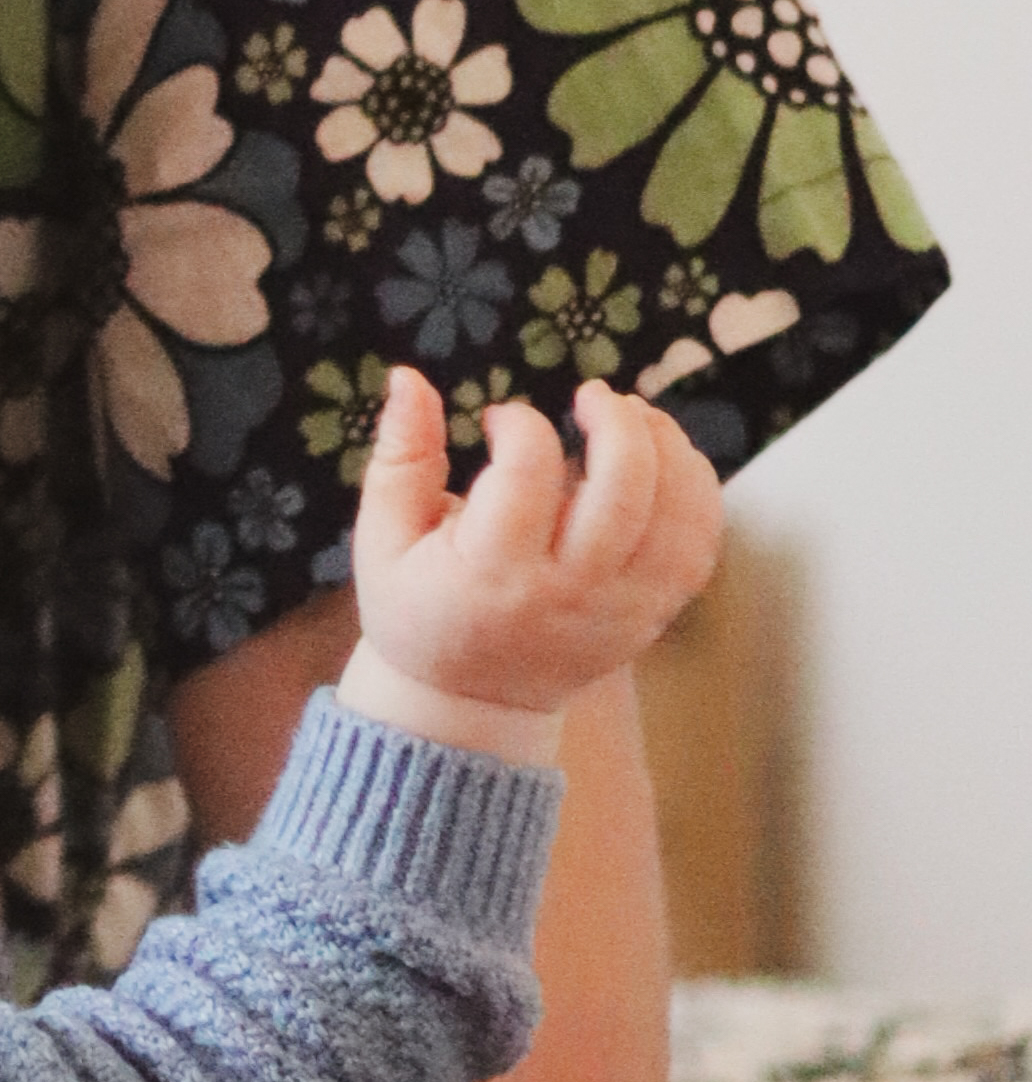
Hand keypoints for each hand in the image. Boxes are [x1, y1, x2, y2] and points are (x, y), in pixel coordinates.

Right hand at [343, 366, 723, 760]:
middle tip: (594, 395)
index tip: (501, 422)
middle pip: (623, 490)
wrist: (467, 705)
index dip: (521, 425)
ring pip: (676, 519)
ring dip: (669, 450)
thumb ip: (400, 455)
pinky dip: (698, 495)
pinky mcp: (650, 618)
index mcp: (491, 572)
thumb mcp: (383, 536)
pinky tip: (669, 461)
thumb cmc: (416, 608)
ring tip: (637, 416)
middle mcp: (566, 594)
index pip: (528, 473)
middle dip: (617, 422)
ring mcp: (618, 610)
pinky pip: (698, 551)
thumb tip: (409, 376)